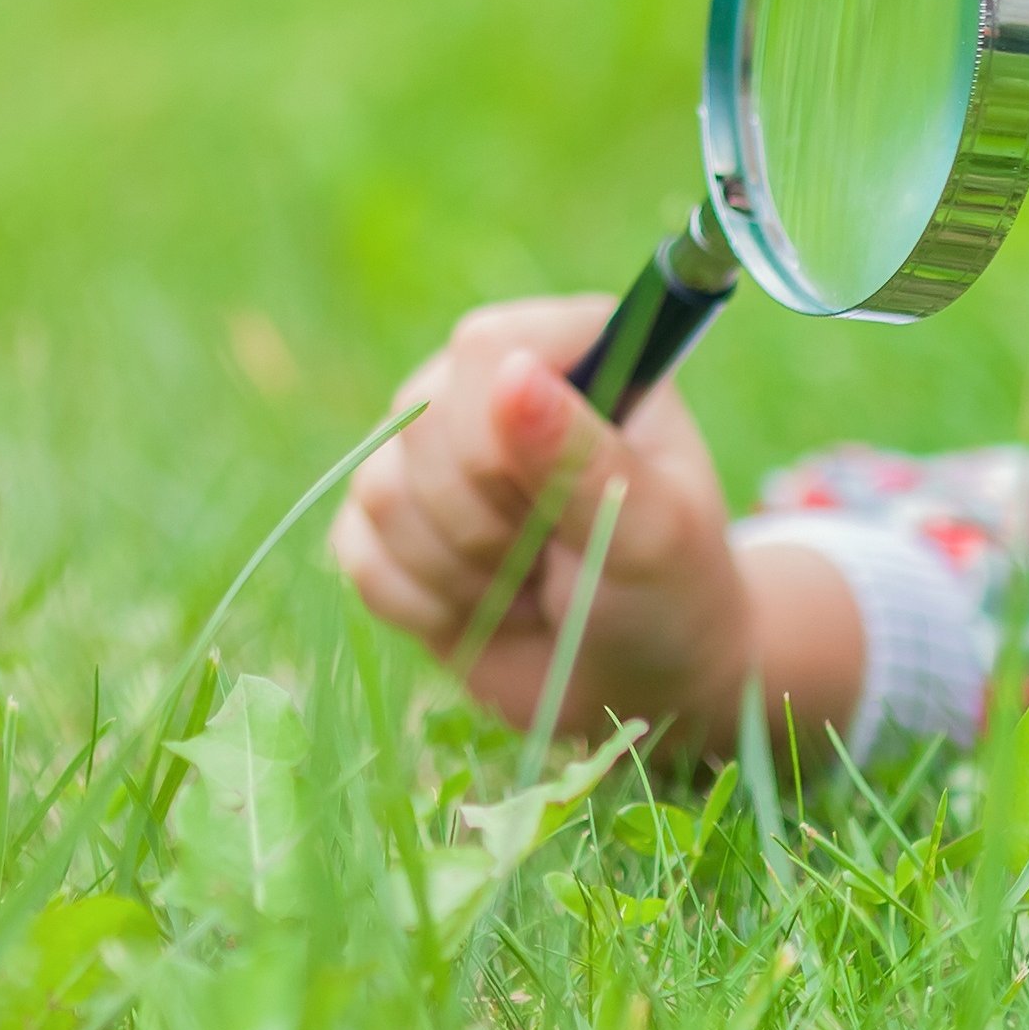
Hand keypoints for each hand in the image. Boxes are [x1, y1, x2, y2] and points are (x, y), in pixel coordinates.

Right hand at [323, 295, 855, 755]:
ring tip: (529, 585)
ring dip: (462, 572)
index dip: (503, 439)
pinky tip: (486, 609)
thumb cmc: (669, 594)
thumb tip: (512, 372)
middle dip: (488, 523)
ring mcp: (431, 451)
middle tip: (557, 556)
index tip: (565, 503)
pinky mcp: (386, 521)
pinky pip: (359, 550)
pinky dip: (425, 605)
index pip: (484, 348)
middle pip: (422, 423)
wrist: (637, 681)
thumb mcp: (652, 531)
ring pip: (381, 490)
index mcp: (576, 351)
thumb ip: (581, 454)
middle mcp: (494, 382)